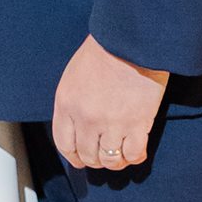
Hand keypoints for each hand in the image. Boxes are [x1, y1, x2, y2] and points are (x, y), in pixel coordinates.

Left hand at [53, 35, 167, 173]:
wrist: (131, 40)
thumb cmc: (104, 51)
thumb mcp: (74, 75)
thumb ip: (73, 103)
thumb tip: (79, 127)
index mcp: (66, 104)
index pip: (64, 144)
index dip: (74, 157)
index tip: (81, 160)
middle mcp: (86, 118)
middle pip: (87, 156)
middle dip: (95, 160)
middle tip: (104, 156)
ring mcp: (111, 123)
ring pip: (110, 160)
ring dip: (115, 161)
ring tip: (121, 154)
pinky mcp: (137, 123)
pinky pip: (133, 154)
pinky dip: (135, 157)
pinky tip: (137, 151)